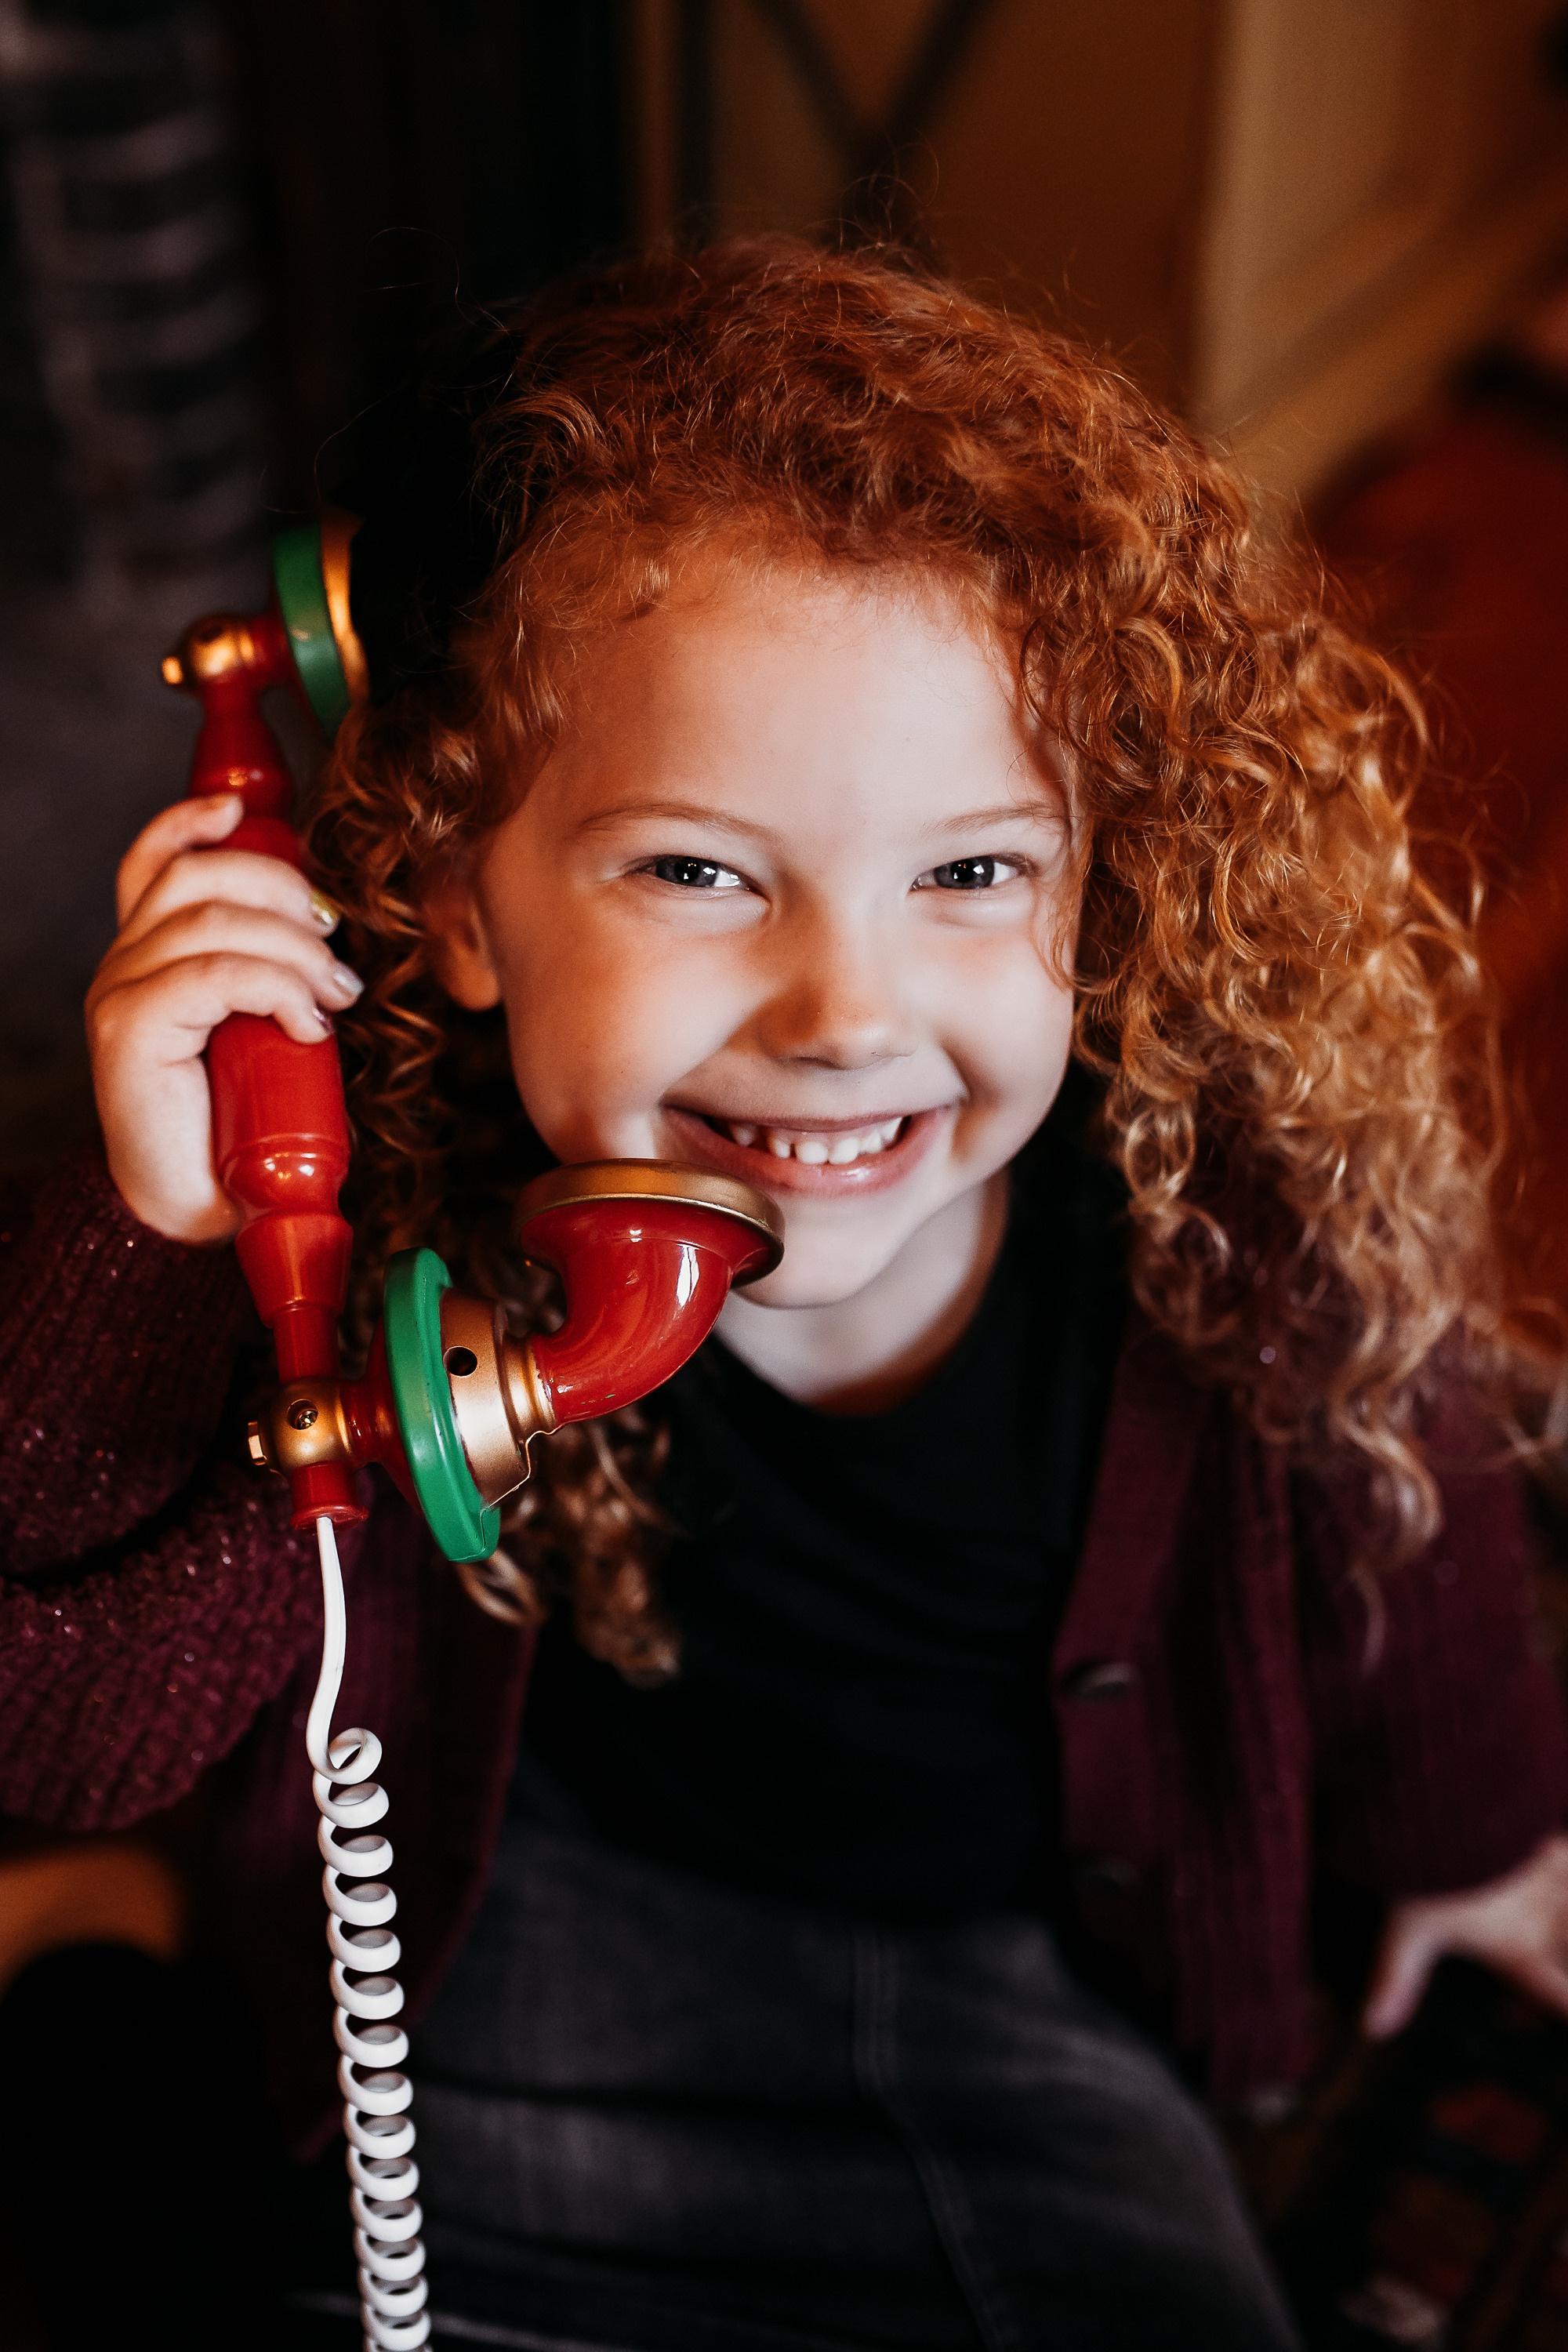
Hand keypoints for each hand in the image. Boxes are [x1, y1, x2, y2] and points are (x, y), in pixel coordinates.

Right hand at [86, 794, 362, 1244]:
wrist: (194, 1212)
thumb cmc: (237, 1130)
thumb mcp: (263, 1035)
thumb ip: (271, 982)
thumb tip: (334, 942)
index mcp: (151, 957)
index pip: (158, 862)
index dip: (195, 822)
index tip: (246, 813)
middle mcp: (125, 965)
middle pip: (199, 875)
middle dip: (284, 893)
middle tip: (335, 949)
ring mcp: (122, 994)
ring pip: (215, 921)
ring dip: (296, 950)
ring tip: (334, 997)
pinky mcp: (132, 1030)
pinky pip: (214, 975)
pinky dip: (276, 988)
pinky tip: (308, 1025)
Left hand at [1363, 1833, 1567, 2037]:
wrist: (1452, 1803)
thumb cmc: (1430, 1869)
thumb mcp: (1407, 1928)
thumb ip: (1395, 1979)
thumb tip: (1372, 2028)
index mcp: (1516, 1948)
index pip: (1557, 1996)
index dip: (1564, 2007)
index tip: (1562, 2011)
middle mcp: (1544, 1920)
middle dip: (1562, 1957)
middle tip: (1540, 1962)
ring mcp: (1552, 1878)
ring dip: (1565, 1913)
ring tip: (1554, 1917)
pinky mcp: (1548, 1842)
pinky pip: (1567, 1855)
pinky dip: (1564, 1863)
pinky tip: (1558, 1862)